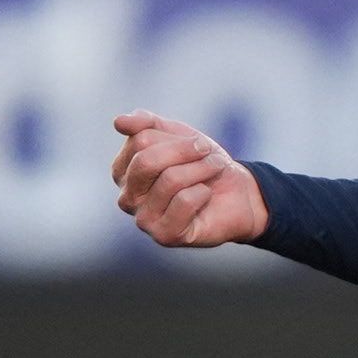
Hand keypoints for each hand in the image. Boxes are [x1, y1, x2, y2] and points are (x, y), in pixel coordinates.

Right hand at [109, 110, 269, 249]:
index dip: (176, 138)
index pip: (140, 140)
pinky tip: (206, 197)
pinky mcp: (165, 235)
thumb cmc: (202, 164)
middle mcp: (127, 198)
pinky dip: (204, 192)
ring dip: (201, 169)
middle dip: (185, 151)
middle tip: (207, 153)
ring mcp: (143, 220)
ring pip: (170, 180)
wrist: (239, 193)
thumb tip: (118, 122)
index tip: (197, 143)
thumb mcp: (177, 135)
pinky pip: (184, 201)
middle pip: (146, 161)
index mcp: (123, 172)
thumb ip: (146, 124)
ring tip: (213, 171)